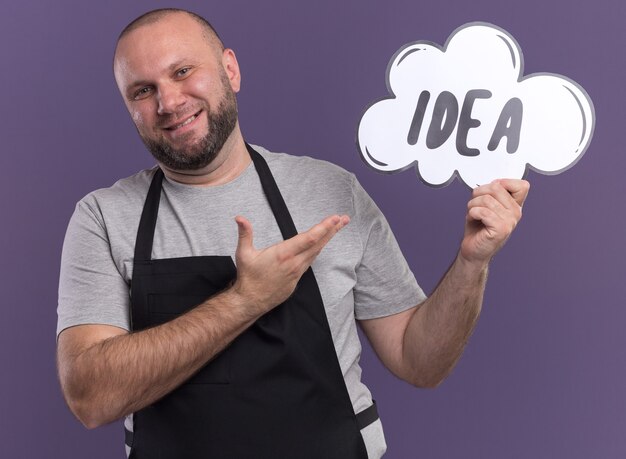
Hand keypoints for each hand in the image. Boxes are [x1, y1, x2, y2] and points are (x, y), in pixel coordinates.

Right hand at [232, 214, 349, 314]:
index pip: (309, 238)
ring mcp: (297, 271)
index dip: (324, 228)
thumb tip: (239, 218)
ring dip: (327, 239)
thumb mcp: (244, 254)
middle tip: (344, 219)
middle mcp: (294, 262)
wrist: (251, 301)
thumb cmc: (248, 277)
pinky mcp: (297, 278)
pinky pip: (310, 261)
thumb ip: (245, 234)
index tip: (334, 219)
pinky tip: (322, 244)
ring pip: (316, 252)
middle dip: (332, 230)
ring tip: (337, 227)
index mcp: (283, 253)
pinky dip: (318, 250)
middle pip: (318, 244)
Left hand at [460, 179, 529, 265]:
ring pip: (486, 199)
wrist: (473, 250)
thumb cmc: (478, 229)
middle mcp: (515, 213)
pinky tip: (473, 219)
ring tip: (473, 214)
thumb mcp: (486, 206)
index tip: (490, 192)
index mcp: (514, 205)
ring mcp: (510, 221)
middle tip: (475, 205)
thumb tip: (494, 182)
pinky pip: (482, 211)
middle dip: (478, 193)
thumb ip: (493, 193)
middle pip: (496, 187)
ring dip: (472, 205)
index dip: (503, 183)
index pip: (522, 185)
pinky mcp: (501, 228)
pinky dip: (472, 214)